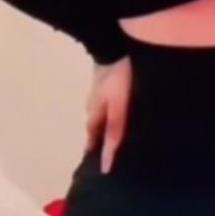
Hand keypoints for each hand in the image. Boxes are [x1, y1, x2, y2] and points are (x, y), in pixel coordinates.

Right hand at [84, 56, 131, 172]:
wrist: (114, 48)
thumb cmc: (117, 81)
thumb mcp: (118, 109)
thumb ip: (114, 131)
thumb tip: (106, 162)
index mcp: (93, 115)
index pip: (92, 140)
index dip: (96, 152)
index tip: (101, 167)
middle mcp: (92, 106)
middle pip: (95, 128)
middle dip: (101, 141)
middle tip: (111, 152)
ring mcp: (98, 93)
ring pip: (100, 115)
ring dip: (106, 126)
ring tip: (119, 134)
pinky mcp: (106, 83)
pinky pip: (107, 103)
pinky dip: (111, 111)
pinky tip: (122, 110)